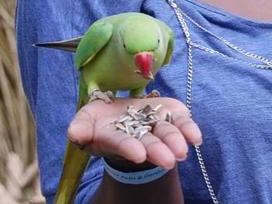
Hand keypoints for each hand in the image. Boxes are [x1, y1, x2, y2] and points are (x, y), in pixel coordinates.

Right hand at [67, 96, 201, 169]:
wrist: (122, 110)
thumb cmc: (100, 119)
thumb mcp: (86, 119)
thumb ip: (81, 127)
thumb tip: (75, 134)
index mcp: (116, 138)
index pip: (123, 144)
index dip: (130, 148)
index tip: (139, 155)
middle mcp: (139, 136)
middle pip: (148, 143)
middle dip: (157, 151)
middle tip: (168, 160)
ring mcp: (157, 125)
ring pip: (167, 134)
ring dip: (175, 141)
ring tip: (182, 151)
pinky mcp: (171, 114)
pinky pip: (182, 122)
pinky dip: (190, 129)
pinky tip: (196, 138)